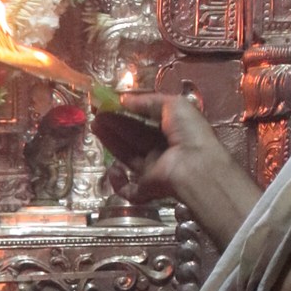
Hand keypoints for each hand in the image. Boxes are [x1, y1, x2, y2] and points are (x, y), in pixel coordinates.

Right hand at [93, 94, 261, 249]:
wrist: (194, 166)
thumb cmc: (188, 132)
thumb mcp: (173, 104)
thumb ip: (148, 101)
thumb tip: (125, 100)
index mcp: (172, 129)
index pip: (146, 120)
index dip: (128, 112)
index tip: (111, 104)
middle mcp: (162, 150)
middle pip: (133, 136)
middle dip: (115, 124)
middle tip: (98, 114)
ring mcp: (154, 170)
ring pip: (127, 156)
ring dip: (111, 141)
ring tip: (96, 126)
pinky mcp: (147, 189)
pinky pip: (128, 190)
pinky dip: (118, 182)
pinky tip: (113, 168)